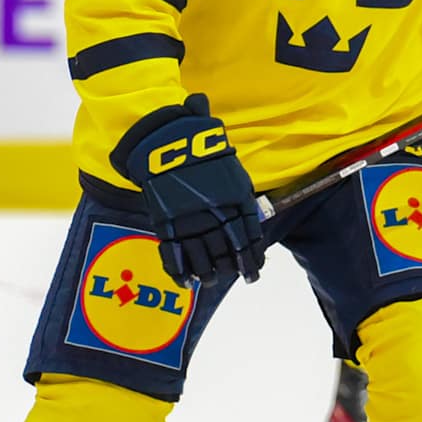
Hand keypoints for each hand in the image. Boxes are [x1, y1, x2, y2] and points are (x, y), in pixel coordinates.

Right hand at [120, 95, 265, 284]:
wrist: (167, 139)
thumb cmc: (202, 148)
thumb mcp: (230, 167)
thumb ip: (240, 192)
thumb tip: (251, 212)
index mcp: (236, 199)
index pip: (250, 236)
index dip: (252, 257)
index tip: (254, 271)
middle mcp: (216, 213)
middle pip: (229, 251)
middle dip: (235, 268)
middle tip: (238, 278)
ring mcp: (191, 220)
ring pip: (204, 257)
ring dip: (210, 273)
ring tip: (212, 280)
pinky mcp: (167, 223)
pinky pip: (174, 254)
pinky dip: (180, 272)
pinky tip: (187, 282)